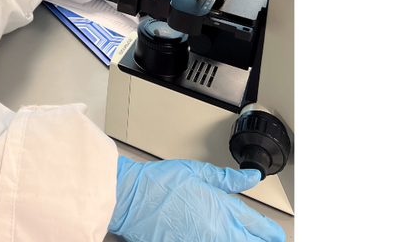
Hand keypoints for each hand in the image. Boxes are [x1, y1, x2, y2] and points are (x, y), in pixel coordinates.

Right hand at [108, 156, 284, 241]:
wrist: (131, 199)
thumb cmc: (158, 183)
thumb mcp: (197, 172)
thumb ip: (227, 178)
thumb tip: (251, 177)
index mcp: (222, 209)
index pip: (258, 226)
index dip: (271, 232)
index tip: (276, 233)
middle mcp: (217, 232)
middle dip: (263, 240)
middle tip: (270, 238)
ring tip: (246, 239)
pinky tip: (220, 240)